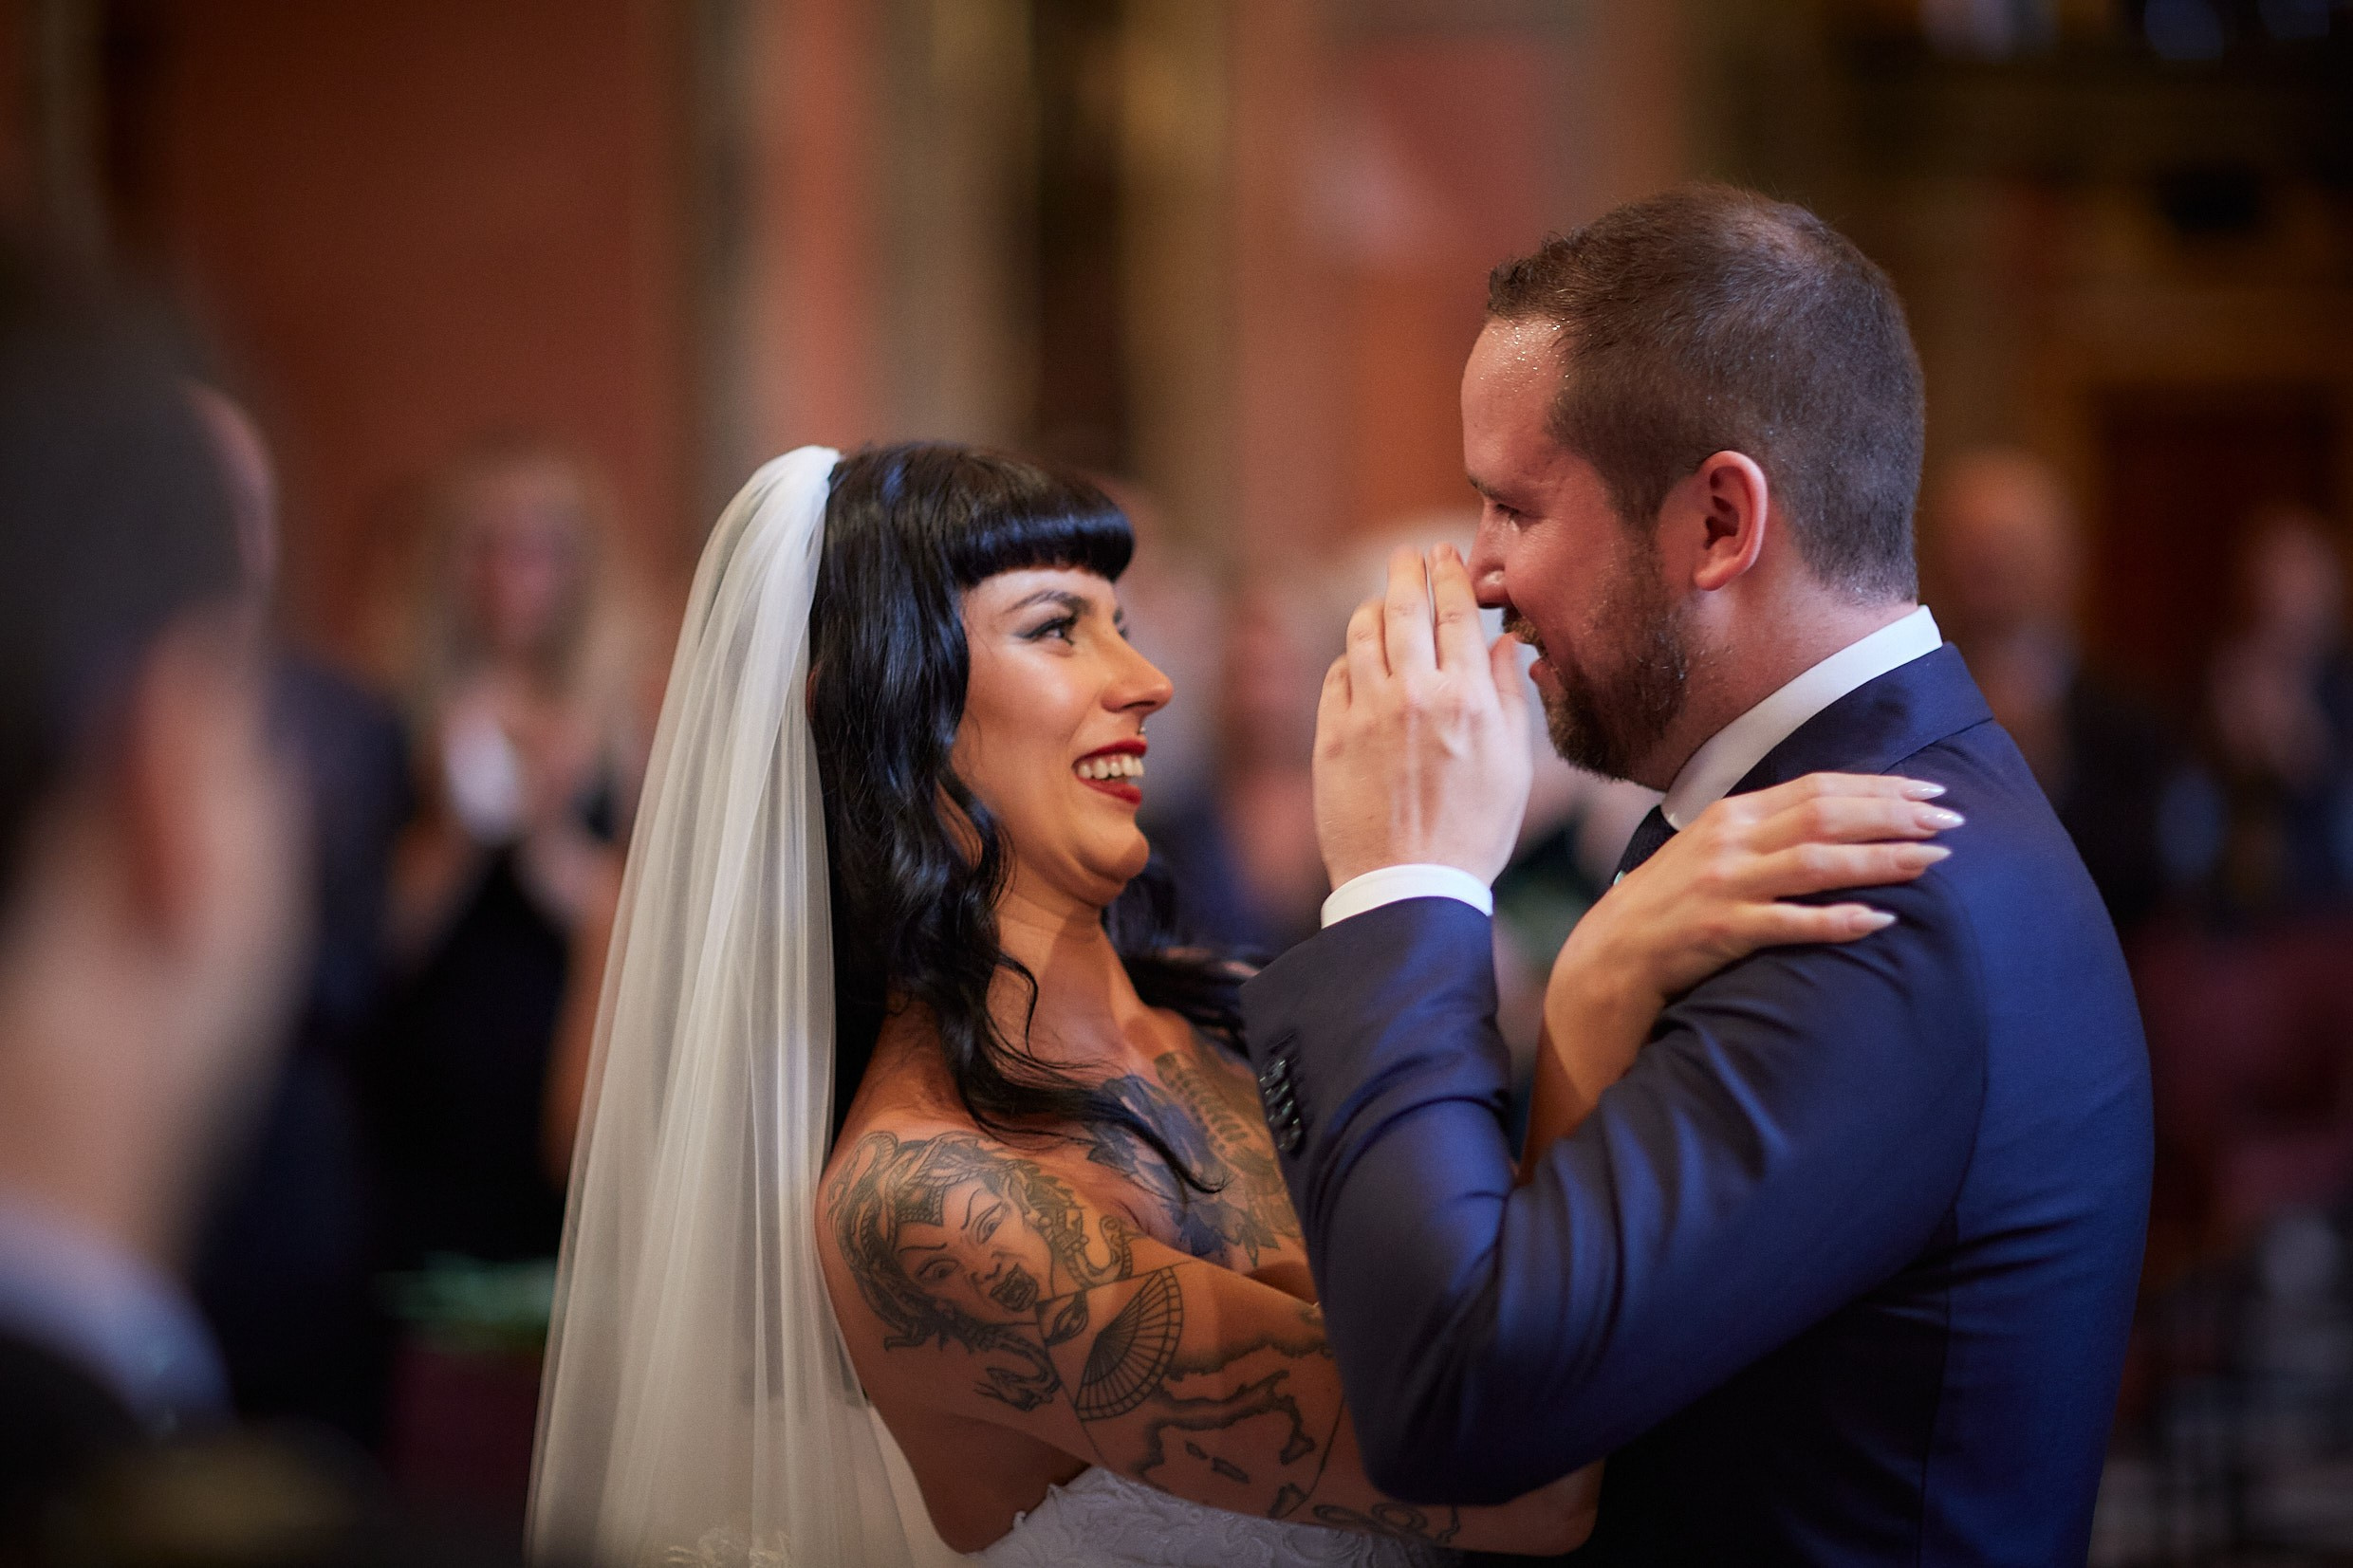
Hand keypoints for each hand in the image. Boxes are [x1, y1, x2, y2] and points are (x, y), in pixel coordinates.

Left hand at [1313, 544, 1533, 887]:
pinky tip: (1357, 659)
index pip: (1457, 613)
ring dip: (1373, 608)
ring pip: (1362, 634)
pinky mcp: (1330, 736)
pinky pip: (1336, 676)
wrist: (1408, 887)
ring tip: (1381, 600)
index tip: (1445, 553)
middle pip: (1406, 609)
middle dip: (1407, 571)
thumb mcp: (1514, 768)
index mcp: (1468, 699)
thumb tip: (1506, 644)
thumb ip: (1509, 698)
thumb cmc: (1472, 833)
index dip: (1450, 574)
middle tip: (1408, 555)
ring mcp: (1367, 714)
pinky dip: (1349, 659)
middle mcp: (1415, 696)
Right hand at [1559, 772, 1958, 1020]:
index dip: (1879, 788)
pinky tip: (1881, 920)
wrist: (1609, 958)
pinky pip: (1790, 923)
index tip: (1932, 794)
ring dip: (1881, 858)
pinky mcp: (1720, 930)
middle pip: (1826, 815)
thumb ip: (1763, 835)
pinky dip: (1838, 920)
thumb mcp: (1711, 854)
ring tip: (1933, 860)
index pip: (1818, 788)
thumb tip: (1831, 824)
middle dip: (1895, 815)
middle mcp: (1730, 840)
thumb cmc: (1670, 909)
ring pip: (1817, 860)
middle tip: (1951, 821)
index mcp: (1732, 814)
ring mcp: (1724, 884)